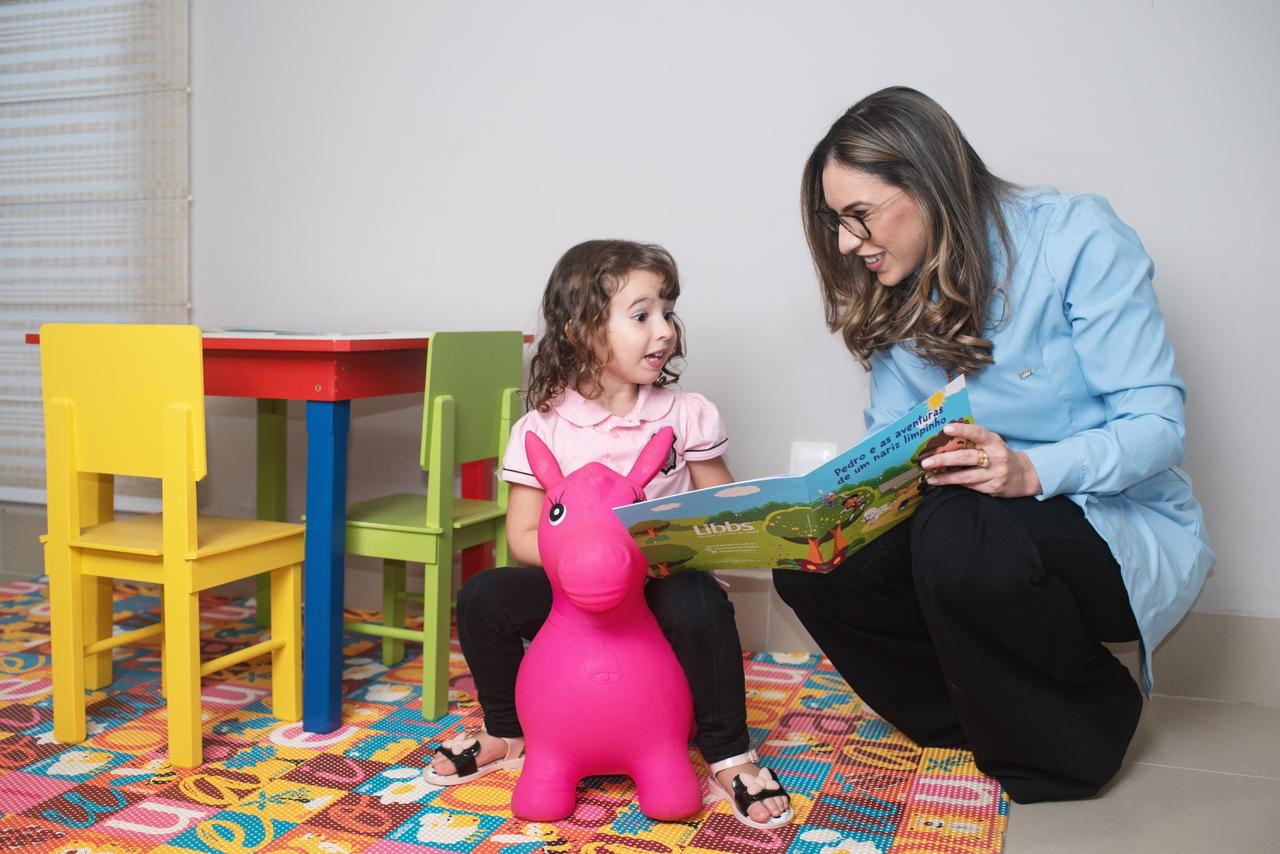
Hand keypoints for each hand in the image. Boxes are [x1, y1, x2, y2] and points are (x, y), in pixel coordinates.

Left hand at [919, 421, 1042, 497]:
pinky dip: (956, 484)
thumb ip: (974, 439)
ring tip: (930, 477)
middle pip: (967, 458)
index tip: (946, 429)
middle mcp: (996, 457)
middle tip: (927, 462)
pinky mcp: (993, 488)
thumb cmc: (1000, 455)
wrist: (1024, 475)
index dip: (963, 430)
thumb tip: (945, 436)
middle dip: (944, 460)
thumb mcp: (992, 443)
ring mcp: (995, 474)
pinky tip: (943, 483)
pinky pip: (971, 486)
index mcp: (994, 442)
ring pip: (966, 477)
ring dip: (946, 478)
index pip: (978, 433)